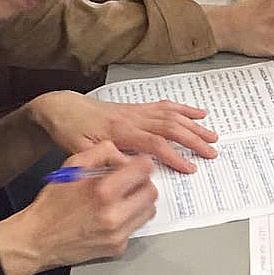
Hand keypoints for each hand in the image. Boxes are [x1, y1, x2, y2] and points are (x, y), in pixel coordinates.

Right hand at [0, 142, 157, 273]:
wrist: (37, 240)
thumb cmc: (51, 205)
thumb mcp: (71, 167)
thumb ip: (101, 153)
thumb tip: (124, 155)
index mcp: (102, 191)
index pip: (144, 171)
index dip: (142, 164)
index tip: (139, 164)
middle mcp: (113, 215)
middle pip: (151, 192)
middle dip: (143, 183)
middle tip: (131, 182)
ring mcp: (117, 234)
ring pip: (148, 211)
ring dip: (140, 202)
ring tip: (122, 199)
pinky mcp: (117, 247)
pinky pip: (136, 227)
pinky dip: (129, 219)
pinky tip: (113, 215)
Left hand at [29, 91, 216, 172]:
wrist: (62, 108)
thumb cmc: (69, 131)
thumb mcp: (79, 151)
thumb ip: (105, 159)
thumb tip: (131, 168)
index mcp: (120, 131)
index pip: (154, 143)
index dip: (174, 156)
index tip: (190, 168)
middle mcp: (133, 118)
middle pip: (170, 127)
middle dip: (193, 140)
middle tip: (211, 153)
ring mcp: (137, 111)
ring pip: (171, 115)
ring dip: (193, 125)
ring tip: (212, 135)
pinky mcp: (137, 108)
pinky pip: (164, 106)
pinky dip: (183, 109)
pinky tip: (197, 114)